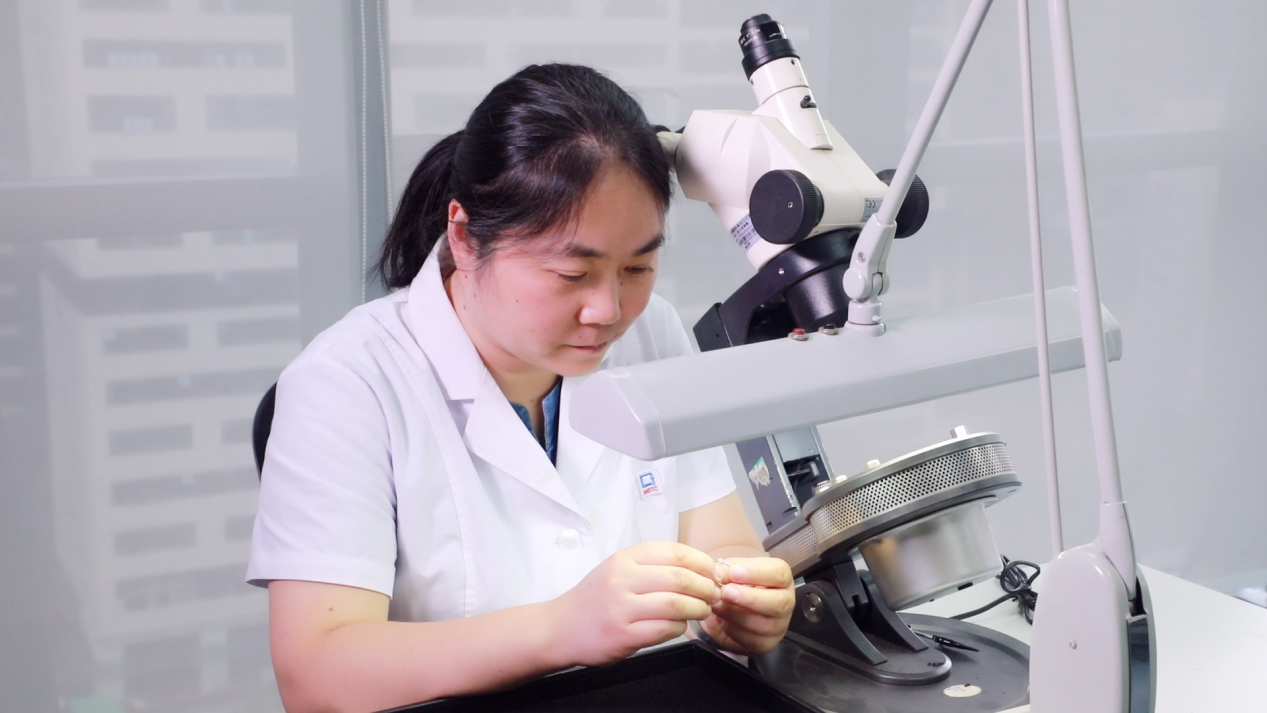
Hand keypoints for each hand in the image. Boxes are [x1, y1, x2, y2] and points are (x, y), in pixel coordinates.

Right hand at [548, 541, 720, 667]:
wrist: (560, 628)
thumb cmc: (596, 598)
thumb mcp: (619, 570)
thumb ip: (653, 566)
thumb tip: (700, 568)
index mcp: (625, 558)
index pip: (674, 552)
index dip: (702, 562)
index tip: (714, 572)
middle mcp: (622, 579)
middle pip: (680, 577)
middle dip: (706, 586)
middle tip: (714, 594)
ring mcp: (621, 608)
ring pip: (675, 604)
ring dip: (698, 608)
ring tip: (703, 610)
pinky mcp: (622, 635)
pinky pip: (664, 629)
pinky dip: (680, 627)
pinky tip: (681, 625)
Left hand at [700, 557, 794, 655]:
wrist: (728, 608)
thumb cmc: (735, 583)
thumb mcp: (731, 570)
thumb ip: (726, 570)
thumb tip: (719, 575)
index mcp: (781, 578)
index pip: (779, 573)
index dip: (757, 573)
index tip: (734, 573)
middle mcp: (786, 601)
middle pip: (779, 602)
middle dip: (750, 598)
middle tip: (726, 592)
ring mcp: (779, 624)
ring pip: (765, 625)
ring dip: (737, 615)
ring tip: (718, 606)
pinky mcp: (767, 643)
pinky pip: (753, 641)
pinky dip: (733, 631)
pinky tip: (721, 620)